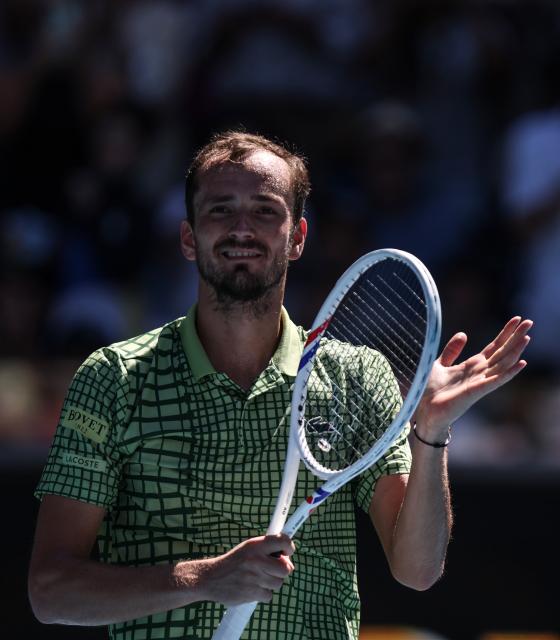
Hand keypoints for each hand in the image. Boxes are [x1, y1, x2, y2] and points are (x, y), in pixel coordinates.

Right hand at [195, 534, 294, 605]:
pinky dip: (263, 593)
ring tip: (258, 578)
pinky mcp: (251, 593)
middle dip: (282, 569)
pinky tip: (252, 588)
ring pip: (278, 583)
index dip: (289, 547)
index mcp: (256, 545)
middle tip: (273, 568)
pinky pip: (268, 595)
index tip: (288, 551)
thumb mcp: (248, 548)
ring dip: (271, 582)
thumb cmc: (234, 562)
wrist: (211, 578)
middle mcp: (256, 560)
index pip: (283, 541)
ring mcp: (254, 577)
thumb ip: (267, 551)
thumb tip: (289, 563)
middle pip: (286, 568)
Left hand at [414, 317, 532, 440]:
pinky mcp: (477, 391)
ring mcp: (480, 382)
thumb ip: (452, 351)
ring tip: (526, 336)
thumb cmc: (431, 391)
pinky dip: (510, 372)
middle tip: (529, 321)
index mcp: (472, 365)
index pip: (494, 347)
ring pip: (503, 363)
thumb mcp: (440, 364)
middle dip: (515, 336)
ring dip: (516, 350)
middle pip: (502, 352)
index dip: (505, 333)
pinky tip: (521, 363)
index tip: (517, 319)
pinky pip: (497, 380)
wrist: (425, 410)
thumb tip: (463, 334)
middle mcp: (480, 372)